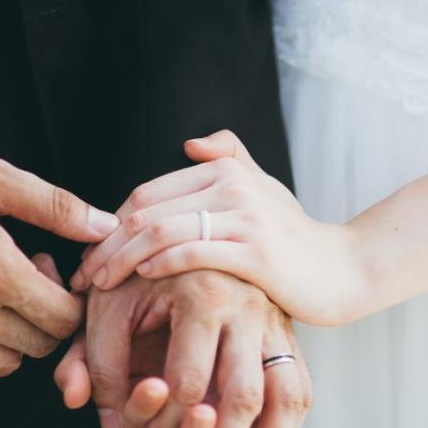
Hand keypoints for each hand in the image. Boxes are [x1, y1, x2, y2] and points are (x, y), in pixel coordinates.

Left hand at [54, 270, 310, 427]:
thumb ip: (98, 362)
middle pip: (243, 399)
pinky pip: (301, 391)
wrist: (189, 226)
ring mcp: (277, 321)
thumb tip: (111, 427)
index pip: (188, 383)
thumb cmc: (138, 270)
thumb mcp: (107, 306)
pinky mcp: (289, 335)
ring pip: (288, 400)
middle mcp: (250, 307)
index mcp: (204, 293)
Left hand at [72, 130, 368, 326]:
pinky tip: (142, 279)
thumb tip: (191, 144)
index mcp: (227, 170)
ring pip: (160, 231)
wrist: (344, 270)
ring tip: (100, 284)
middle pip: (146, 210)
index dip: (111, 222)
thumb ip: (232, 160)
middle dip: (106, 243)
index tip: (92, 253)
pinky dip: (159, 263)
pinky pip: (192, 252)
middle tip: (83, 274)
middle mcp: (233, 186)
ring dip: (121, 259)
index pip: (148, 192)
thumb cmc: (297, 238)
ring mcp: (246, 219)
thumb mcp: (266, 190)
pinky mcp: (256, 254)